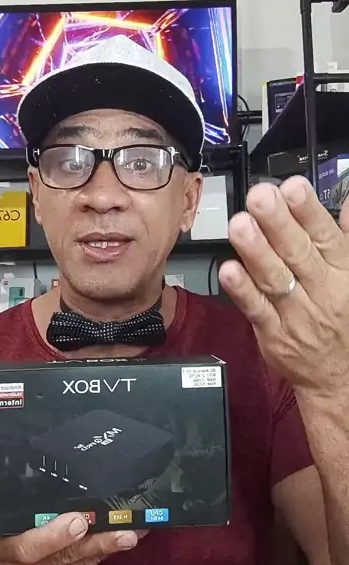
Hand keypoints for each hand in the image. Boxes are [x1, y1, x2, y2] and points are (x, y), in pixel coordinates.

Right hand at [0, 512, 141, 564]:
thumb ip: (16, 512)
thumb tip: (50, 481)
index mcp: (1, 553)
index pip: (28, 548)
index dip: (56, 536)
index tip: (80, 520)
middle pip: (64, 559)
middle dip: (99, 543)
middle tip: (127, 531)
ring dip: (109, 548)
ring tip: (136, 530)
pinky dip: (102, 553)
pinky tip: (122, 538)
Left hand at [218, 176, 348, 394]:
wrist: (341, 377)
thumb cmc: (346, 317)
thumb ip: (347, 236)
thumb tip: (348, 199)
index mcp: (343, 272)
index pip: (325, 237)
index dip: (308, 212)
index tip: (292, 187)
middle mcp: (321, 291)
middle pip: (297, 253)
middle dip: (276, 223)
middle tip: (260, 197)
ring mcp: (296, 314)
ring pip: (274, 279)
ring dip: (255, 251)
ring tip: (239, 225)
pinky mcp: (273, 334)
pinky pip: (257, 310)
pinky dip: (242, 291)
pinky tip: (228, 269)